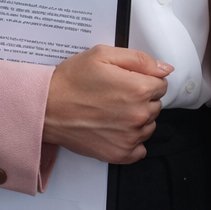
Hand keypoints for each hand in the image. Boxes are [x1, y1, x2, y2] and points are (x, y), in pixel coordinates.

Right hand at [43, 45, 169, 163]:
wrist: (45, 108)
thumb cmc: (70, 81)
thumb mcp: (103, 55)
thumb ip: (140, 60)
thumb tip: (164, 68)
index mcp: (139, 89)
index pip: (161, 84)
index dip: (145, 80)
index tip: (128, 81)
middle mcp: (138, 115)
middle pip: (156, 104)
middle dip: (142, 98)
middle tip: (116, 95)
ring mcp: (130, 137)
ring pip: (149, 125)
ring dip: (138, 118)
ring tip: (113, 111)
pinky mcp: (119, 154)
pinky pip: (140, 149)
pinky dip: (132, 141)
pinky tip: (116, 129)